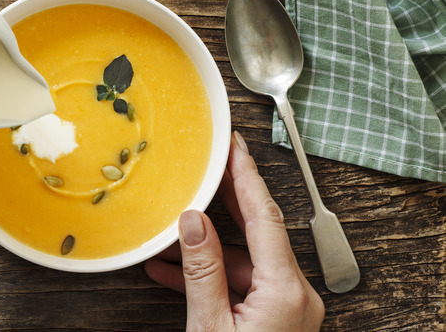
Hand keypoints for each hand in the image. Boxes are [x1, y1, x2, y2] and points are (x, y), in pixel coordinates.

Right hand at [145, 131, 323, 330]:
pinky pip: (246, 285)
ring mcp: (290, 308)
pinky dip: (214, 277)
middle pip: (259, 232)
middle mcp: (296, 295)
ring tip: (166, 241)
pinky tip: (175, 273)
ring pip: (246, 262)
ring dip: (206, 252)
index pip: (265, 218)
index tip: (233, 148)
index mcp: (286, 293)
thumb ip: (202, 273)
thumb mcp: (210, 327)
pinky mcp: (278, 320)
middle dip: (227, 200)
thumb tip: (193, 222)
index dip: (246, 178)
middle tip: (208, 168)